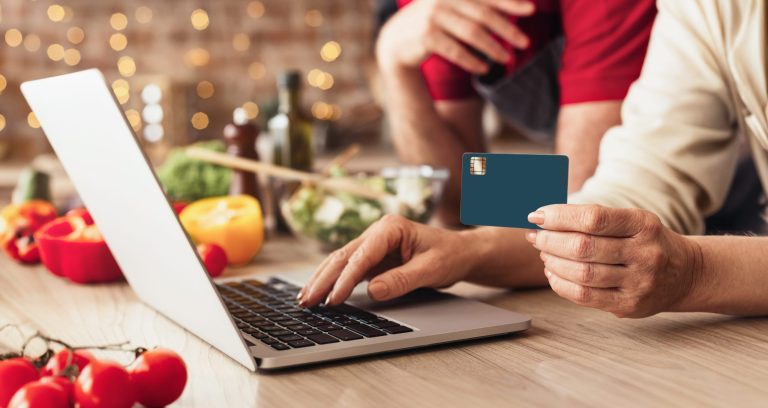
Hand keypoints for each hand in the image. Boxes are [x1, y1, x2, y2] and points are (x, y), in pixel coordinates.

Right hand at [298, 215, 474, 306]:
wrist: (460, 253)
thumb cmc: (449, 256)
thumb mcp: (431, 270)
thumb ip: (402, 280)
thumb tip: (374, 290)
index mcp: (391, 228)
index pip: (362, 256)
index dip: (346, 279)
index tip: (334, 299)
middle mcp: (377, 232)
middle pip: (343, 257)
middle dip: (323, 280)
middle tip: (307, 301)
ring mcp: (372, 244)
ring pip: (340, 261)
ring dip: (322, 280)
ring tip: (304, 299)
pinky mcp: (372, 257)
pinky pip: (347, 268)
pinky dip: (332, 281)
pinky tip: (319, 293)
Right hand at [376, 0, 533, 73]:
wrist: (397, 39)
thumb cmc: (433, 22)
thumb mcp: (451, 6)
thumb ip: (475, 4)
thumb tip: (514, 5)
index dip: (509, 1)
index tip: (530, 9)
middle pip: (483, 14)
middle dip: (507, 29)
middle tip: (524, 42)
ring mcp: (433, 16)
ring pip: (472, 33)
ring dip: (492, 47)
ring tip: (506, 58)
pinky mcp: (426, 36)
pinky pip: (456, 50)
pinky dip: (472, 60)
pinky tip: (484, 67)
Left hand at [526, 205, 703, 317]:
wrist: (685, 273)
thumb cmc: (646, 241)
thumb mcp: (632, 221)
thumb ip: (594, 218)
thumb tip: (545, 217)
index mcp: (643, 225)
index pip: (593, 218)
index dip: (559, 217)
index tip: (537, 215)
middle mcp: (644, 253)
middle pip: (583, 247)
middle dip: (550, 241)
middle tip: (535, 236)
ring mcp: (639, 283)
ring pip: (582, 274)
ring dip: (553, 262)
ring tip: (544, 253)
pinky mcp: (629, 306)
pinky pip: (584, 297)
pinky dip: (561, 284)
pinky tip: (553, 273)